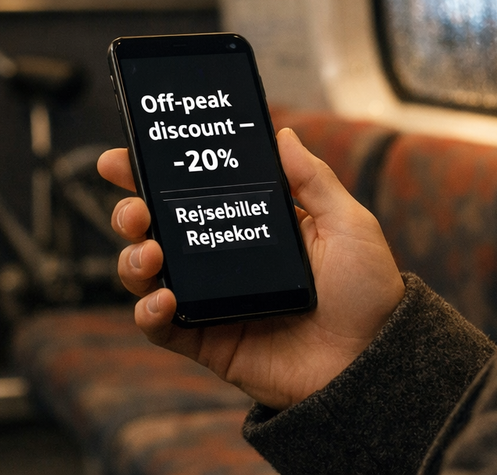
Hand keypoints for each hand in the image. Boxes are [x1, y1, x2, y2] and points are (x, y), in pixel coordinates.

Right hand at [98, 128, 404, 408]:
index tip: (124, 156)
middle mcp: (226, 259)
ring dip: (133, 259)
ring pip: (149, 274)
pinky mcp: (208, 342)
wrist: (372, 362)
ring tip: (150, 252)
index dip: (156, 173)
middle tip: (135, 207)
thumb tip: (281, 134)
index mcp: (254, 224)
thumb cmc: (368, 293)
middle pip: (160, 228)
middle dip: (132, 211)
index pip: (196, 192)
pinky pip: (161, 328)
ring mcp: (212, 301)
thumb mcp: (348, 224)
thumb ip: (313, 180)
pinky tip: (163, 298)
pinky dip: (148, 312)